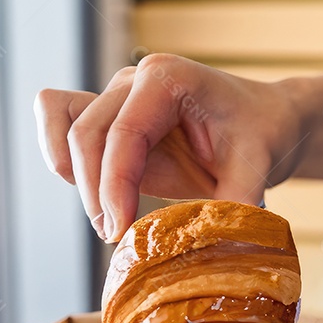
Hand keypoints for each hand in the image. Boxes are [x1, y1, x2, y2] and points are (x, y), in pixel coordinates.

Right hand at [34, 54, 304, 241]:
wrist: (262, 123)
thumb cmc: (261, 135)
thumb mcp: (258, 167)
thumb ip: (237, 201)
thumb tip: (218, 244)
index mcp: (168, 78)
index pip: (123, 133)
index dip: (114, 186)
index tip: (119, 231)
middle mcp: (134, 80)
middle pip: (86, 135)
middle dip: (96, 192)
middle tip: (118, 236)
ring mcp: (115, 96)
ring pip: (67, 135)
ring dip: (78, 182)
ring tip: (108, 222)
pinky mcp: (107, 118)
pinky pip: (60, 126)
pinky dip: (62, 160)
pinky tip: (95, 198)